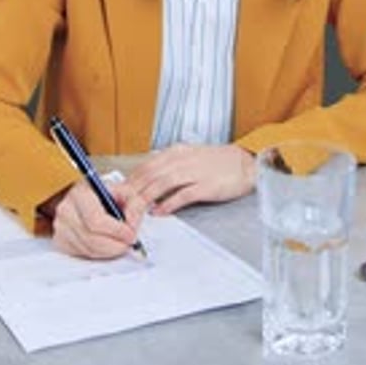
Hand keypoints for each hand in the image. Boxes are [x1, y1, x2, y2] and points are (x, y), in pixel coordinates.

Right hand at [51, 178, 146, 259]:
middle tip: (129, 243)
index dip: (116, 231)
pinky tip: (107, 244)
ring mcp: (61, 227)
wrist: (90, 198)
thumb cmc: (107, 195)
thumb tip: (131, 225)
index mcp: (80, 194)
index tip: (130, 234)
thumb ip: (135, 205)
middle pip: (91, 239)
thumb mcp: (125, 192)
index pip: (96, 220)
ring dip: (109, 251)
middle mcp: (66, 210)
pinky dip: (99, 254)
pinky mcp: (61, 241)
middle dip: (115, 245)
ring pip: (88, 249)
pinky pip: (82, 254)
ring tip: (120, 243)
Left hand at [125, 143, 256, 214]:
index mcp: (176, 152)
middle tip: (122, 206)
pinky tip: (159, 212)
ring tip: (135, 211)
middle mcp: (182, 159)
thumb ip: (169, 166)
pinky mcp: (206, 186)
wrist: (245, 163)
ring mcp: (194, 172)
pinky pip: (182, 195)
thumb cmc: (217, 162)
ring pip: (162, 183)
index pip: (146, 165)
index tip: (120, 194)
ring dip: (146, 198)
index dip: (131, 180)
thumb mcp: (189, 158)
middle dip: (133, 191)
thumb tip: (149, 179)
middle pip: (150, 174)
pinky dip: (168, 204)